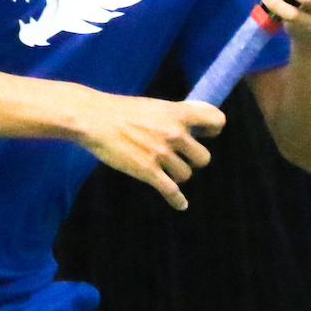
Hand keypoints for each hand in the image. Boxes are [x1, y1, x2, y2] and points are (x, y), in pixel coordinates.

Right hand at [73, 90, 224, 210]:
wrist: (95, 119)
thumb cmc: (122, 111)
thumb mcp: (154, 106)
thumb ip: (175, 114)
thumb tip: (195, 123)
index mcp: (177, 112)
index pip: (215, 120)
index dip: (214, 128)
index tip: (208, 133)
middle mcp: (174, 133)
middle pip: (203, 158)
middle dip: (192, 160)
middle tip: (180, 156)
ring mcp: (161, 153)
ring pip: (185, 175)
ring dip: (176, 174)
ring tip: (162, 167)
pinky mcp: (148, 171)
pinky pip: (171, 192)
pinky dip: (178, 201)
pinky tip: (181, 205)